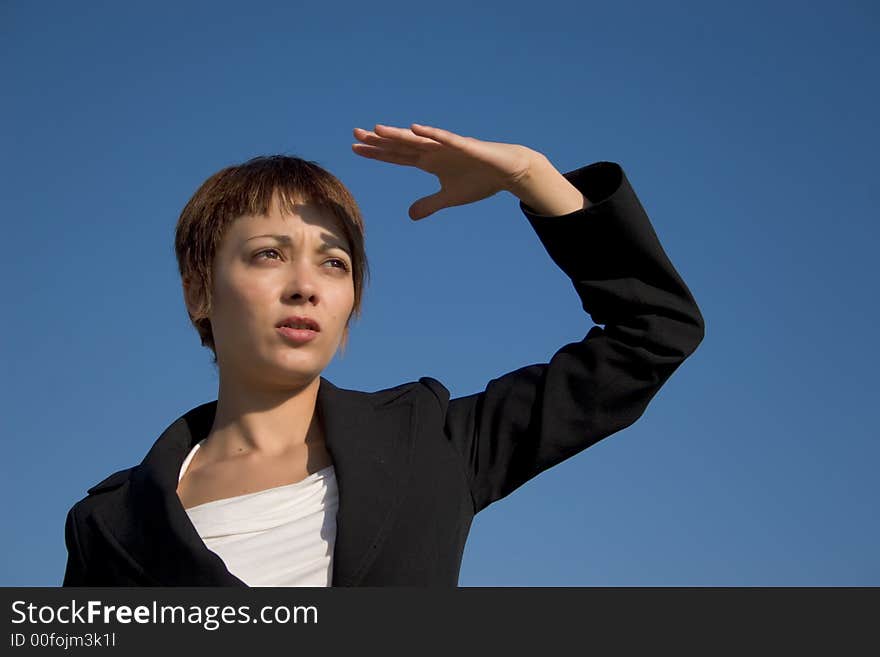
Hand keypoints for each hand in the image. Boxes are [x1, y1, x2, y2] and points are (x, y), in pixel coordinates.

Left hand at [352, 123, 538, 220]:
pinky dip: (431, 134)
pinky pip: (445, 139)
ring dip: (398, 135)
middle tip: (354, 134)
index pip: (396, 157)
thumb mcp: (449, 198)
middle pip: (401, 145)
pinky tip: (415, 128)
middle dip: (378, 141)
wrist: (508, 171)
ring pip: (418, 140)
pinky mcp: (465, 145)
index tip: (355, 149)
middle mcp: (433, 150)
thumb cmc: (480, 180)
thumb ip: (429, 204)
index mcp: (429, 161)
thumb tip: (410, 215)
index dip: (377, 153)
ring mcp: (448, 146)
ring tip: (376, 130)